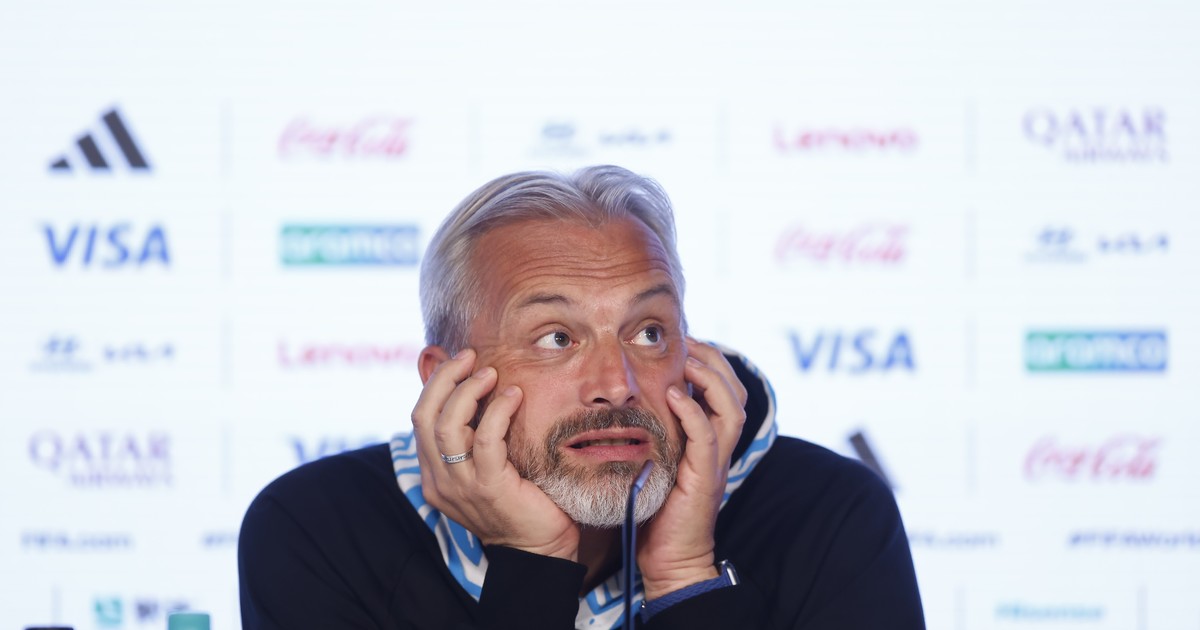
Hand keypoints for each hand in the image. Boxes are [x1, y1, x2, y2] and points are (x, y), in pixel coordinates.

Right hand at [410, 348, 580, 560]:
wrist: (539, 550)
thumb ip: (474, 436)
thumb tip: (472, 388)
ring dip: (468, 391)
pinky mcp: (489, 489)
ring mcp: (461, 487)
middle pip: (424, 416)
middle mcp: (440, 481)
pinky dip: (497, 412)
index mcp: (434, 475)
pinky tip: (513, 396)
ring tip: (490, 373)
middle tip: (469, 356)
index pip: (419, 418)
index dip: (434, 384)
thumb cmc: (519, 501)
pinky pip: (485, 441)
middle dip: (444, 379)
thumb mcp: (487, 466)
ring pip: (447, 426)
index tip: (458, 361)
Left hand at [637, 339, 747, 599]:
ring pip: (731, 408)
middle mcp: (718, 447)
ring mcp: (715, 463)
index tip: (682, 340)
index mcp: (708, 440)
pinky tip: (673, 394)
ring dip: (710, 377)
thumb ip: (651, 432)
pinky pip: (708, 437)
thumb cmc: (653, 512)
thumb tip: (625, 401)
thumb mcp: (652, 460)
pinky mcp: (704, 478)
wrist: (665, 561)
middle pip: (736, 390)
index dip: (709, 360)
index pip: (724, 389)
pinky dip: (693, 411)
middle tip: (686, 338)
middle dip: (714, 359)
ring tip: (686, 358)